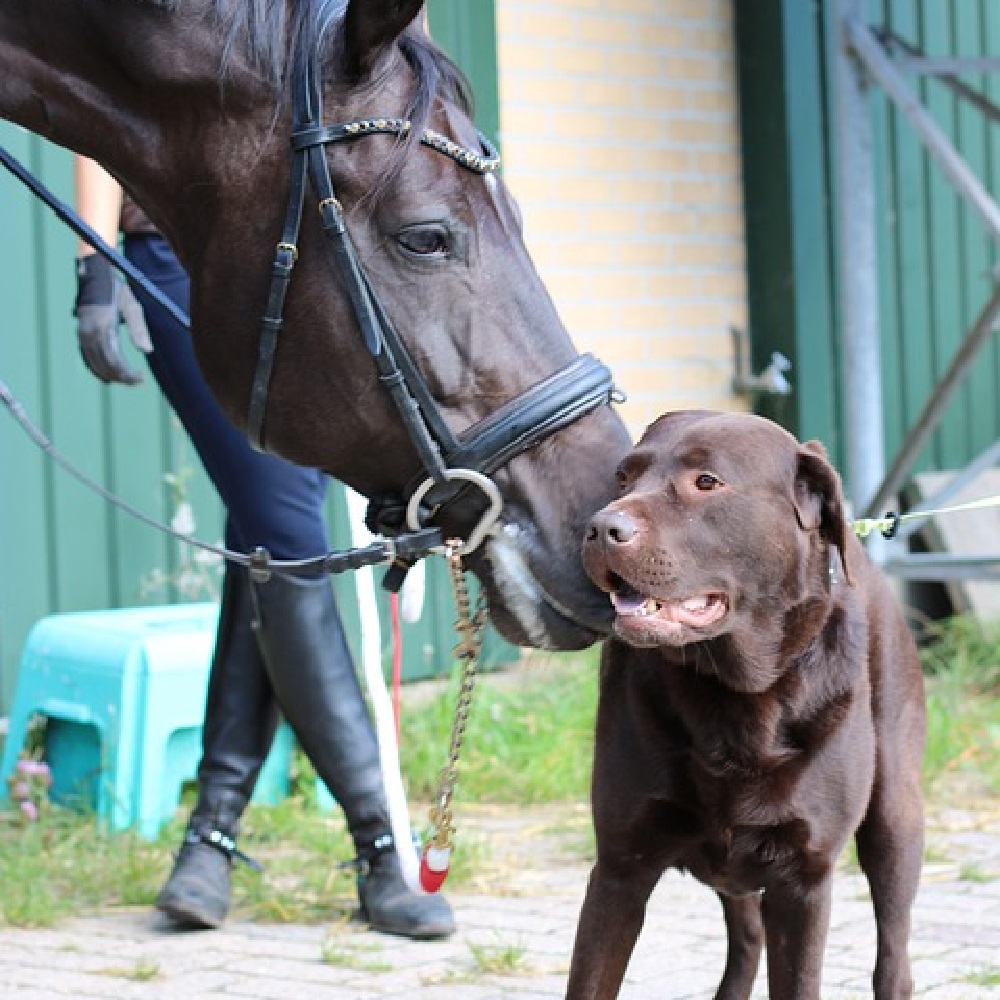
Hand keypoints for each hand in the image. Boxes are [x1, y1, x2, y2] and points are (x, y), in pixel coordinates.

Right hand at [73, 253, 152, 384]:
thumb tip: (147, 351)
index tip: (141, 379)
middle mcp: (89, 333)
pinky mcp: (80, 333)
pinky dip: (97, 369)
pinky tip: (108, 376)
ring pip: (95, 364)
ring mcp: (82, 334)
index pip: (115, 361)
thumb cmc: (116, 289)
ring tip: (127, 380)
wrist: (94, 275)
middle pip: (105, 366)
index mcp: (103, 327)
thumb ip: (139, 329)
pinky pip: (87, 357)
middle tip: (138, 381)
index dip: (128, 374)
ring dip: (111, 375)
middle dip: (122, 377)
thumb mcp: (132, 306)